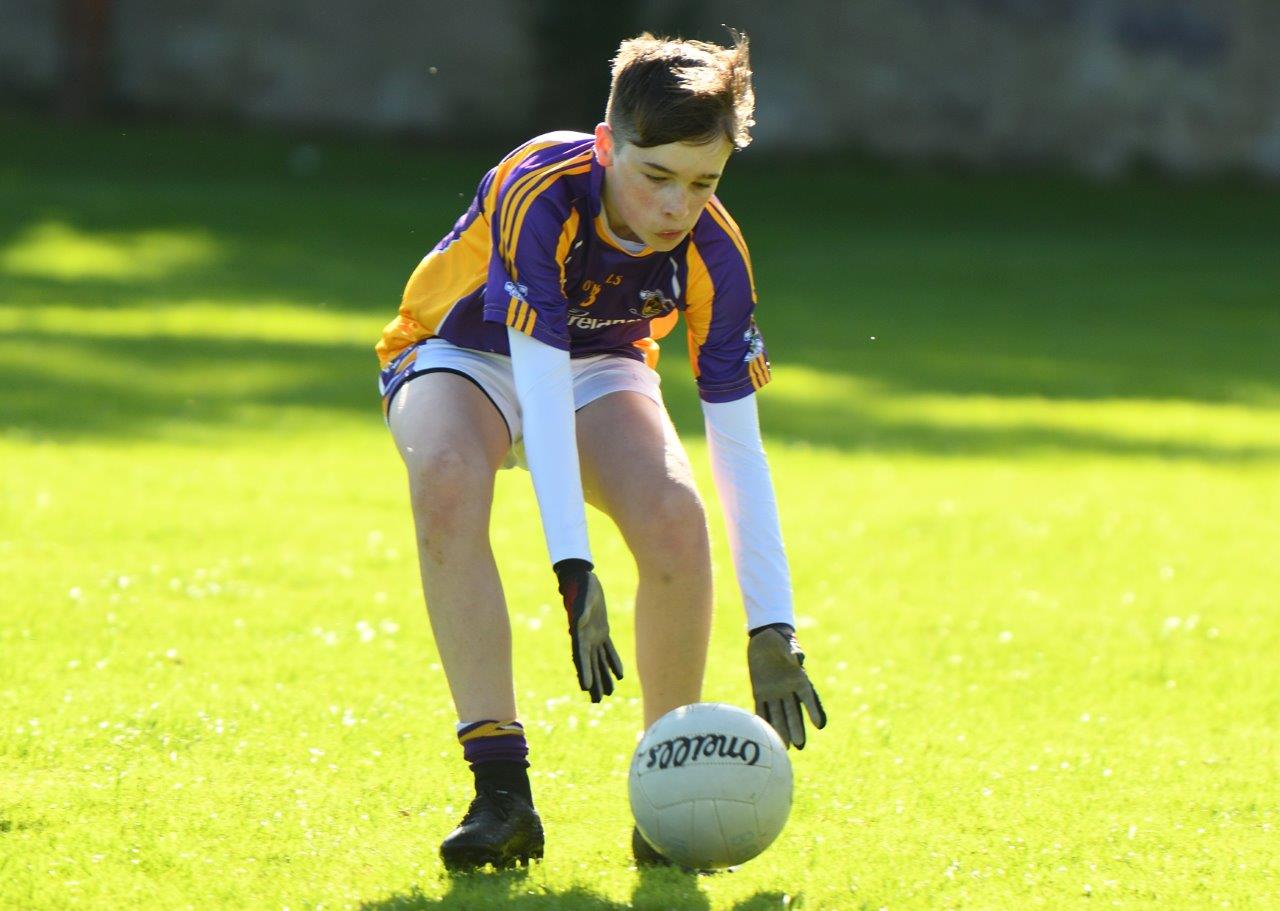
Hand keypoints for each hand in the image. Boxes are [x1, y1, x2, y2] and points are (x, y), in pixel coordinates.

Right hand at [555, 560, 623, 702]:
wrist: (582, 578)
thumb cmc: (581, 586)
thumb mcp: (582, 598)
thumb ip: (580, 611)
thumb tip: (578, 624)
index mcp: (579, 633)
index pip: (581, 657)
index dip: (584, 672)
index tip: (586, 687)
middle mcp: (585, 638)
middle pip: (589, 664)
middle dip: (594, 682)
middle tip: (597, 701)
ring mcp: (593, 635)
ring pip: (599, 661)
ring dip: (603, 676)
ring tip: (608, 694)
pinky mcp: (601, 630)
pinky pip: (608, 650)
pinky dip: (613, 662)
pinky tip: (619, 675)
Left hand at [748, 623, 826, 748]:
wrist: (765, 637)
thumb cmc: (781, 639)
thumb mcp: (787, 644)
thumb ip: (793, 652)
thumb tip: (799, 659)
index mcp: (799, 679)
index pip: (808, 698)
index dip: (814, 711)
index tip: (820, 725)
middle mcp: (788, 689)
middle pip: (793, 712)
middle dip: (796, 728)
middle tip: (799, 745)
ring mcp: (774, 692)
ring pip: (778, 714)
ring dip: (781, 730)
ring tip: (784, 747)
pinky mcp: (760, 691)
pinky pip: (761, 708)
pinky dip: (763, 720)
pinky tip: (764, 733)